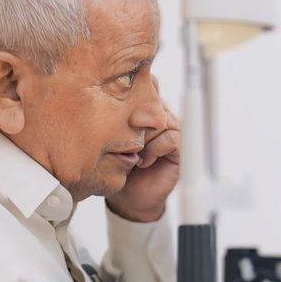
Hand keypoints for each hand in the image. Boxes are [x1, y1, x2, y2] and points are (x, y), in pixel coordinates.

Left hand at [106, 99, 179, 222]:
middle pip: (154, 100)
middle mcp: (158, 117)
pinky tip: (144, 160)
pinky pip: (171, 137)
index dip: (135, 92)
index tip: (119, 110)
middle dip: (136, 117)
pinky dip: (155, 148)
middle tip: (124, 136)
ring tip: (133, 152)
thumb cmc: (115, 165)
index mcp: (142, 109)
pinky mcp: (178, 148)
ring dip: (145, 136)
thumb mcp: (108, 138)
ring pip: (162, 119)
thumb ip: (111, 117)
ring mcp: (169, 131)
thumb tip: (102, 97)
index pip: (147, 85)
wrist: (128, 196)